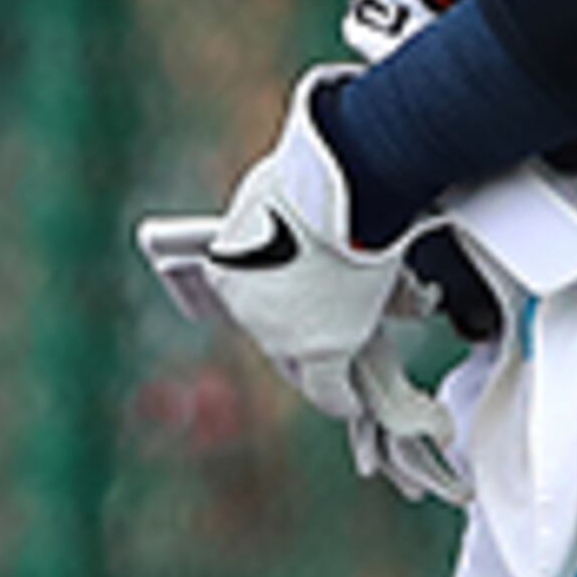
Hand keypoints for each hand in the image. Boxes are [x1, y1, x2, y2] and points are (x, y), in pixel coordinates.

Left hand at [193, 72, 410, 416]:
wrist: (348, 182)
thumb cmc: (317, 176)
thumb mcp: (270, 199)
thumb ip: (269, 229)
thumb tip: (283, 242)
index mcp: (224, 271)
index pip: (246, 305)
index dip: (274, 306)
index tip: (290, 309)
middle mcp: (244, 310)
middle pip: (272, 337)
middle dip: (296, 335)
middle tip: (324, 334)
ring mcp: (280, 333)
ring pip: (300, 364)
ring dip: (318, 365)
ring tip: (341, 373)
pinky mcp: (322, 349)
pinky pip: (329, 390)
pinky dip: (339, 398)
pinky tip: (352, 401)